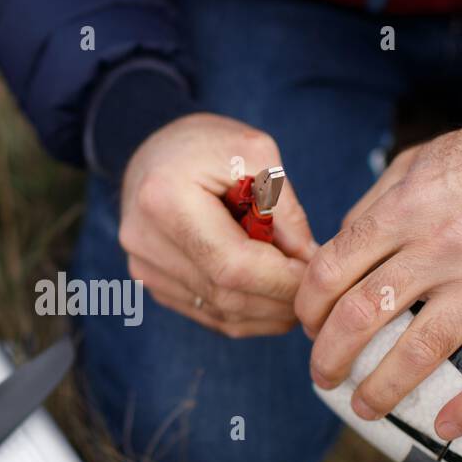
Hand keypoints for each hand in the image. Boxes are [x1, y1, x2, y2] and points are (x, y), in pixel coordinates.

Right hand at [120, 113, 315, 336]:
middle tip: (315, 287)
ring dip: (267, 313)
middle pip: (226, 296)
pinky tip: (270, 298)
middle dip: (280, 300)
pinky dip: (247, 314)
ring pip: (220, 314)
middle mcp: (145, 242)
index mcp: (165, 200)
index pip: (234, 265)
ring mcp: (144, 269)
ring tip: (296, 291)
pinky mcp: (152, 284)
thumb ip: (283, 206)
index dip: (282, 279)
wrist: (153, 156)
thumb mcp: (254, 153)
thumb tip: (307, 260)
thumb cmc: (205, 146)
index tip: (317, 273)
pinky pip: (209, 315)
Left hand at [296, 119, 461, 439]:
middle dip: (331, 356)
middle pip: (364, 316)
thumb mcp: (420, 161)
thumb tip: (334, 254)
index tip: (308, 325)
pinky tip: (448, 426)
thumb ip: (374, 206)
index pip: (333, 270)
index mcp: (408, 209)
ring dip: (383, 389)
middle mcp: (444, 246)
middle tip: (323, 375)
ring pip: (421, 351)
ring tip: (365, 407)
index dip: (308, 307)